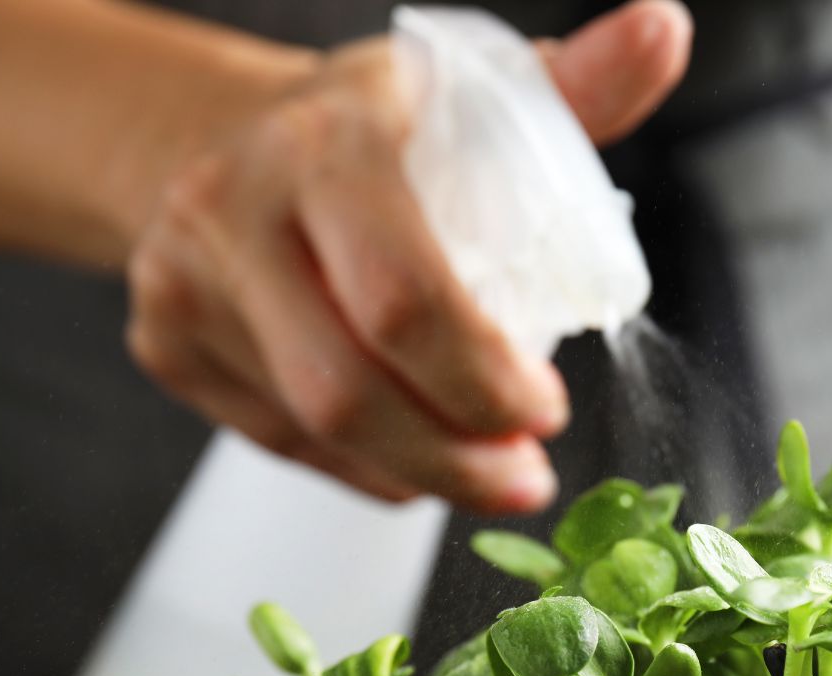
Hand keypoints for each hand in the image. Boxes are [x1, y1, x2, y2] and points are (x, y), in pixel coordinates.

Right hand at [124, 1, 690, 512]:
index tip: (548, 410)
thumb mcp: (469, 90)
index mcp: (325, 143)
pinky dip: (361, 467)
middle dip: (456, 454)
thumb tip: (665, 33)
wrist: (213, 134)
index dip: (482, 377)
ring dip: (417, 471)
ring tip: (488, 472)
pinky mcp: (166, 344)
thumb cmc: (368, 125)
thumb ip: (576, 85)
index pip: (405, 296)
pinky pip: (278, 440)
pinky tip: (413, 456)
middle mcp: (233, 209)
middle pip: (347, 388)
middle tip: (528, 474)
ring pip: (311, 429)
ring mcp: (185, 284)